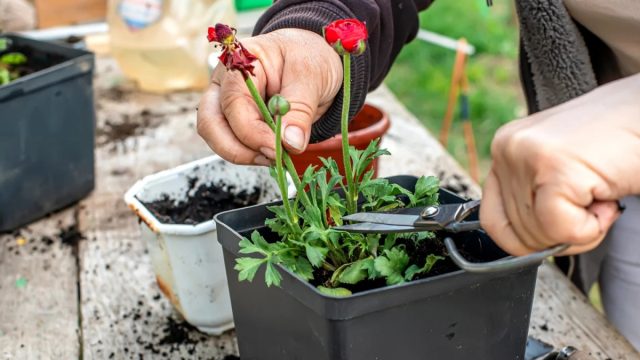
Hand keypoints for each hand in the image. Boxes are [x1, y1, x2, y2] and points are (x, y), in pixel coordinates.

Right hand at [197, 28, 342, 164]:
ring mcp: (225, 101)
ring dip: (243, 154)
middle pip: (211, 123)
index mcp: (240, 62)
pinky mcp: (233, 119)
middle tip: (274, 158)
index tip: (278, 150)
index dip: (252, 133)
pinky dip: (249, 153)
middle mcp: (224, 82)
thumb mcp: (312, 78)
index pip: (233, 103)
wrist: (315, 59)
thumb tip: (290, 143)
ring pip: (215, 136)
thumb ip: (300, 110)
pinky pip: (231, 142)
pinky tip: (273, 152)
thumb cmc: (309, 58)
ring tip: (276, 156)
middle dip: (239, 149)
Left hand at [480, 74, 639, 255]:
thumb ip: (532, 197)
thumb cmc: (620, 142)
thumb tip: (520, 243)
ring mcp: (526, 155)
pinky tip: (606, 198)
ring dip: (581, 227)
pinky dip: (591, 228)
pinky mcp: (553, 167)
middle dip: (561, 233)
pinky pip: (561, 230)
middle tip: (593, 202)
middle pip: (516, 233)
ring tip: (600, 192)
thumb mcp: (561, 169)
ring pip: (538, 235)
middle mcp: (508, 148)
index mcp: (506, 147)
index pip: (492, 220)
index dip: (529, 238)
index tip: (560, 224)